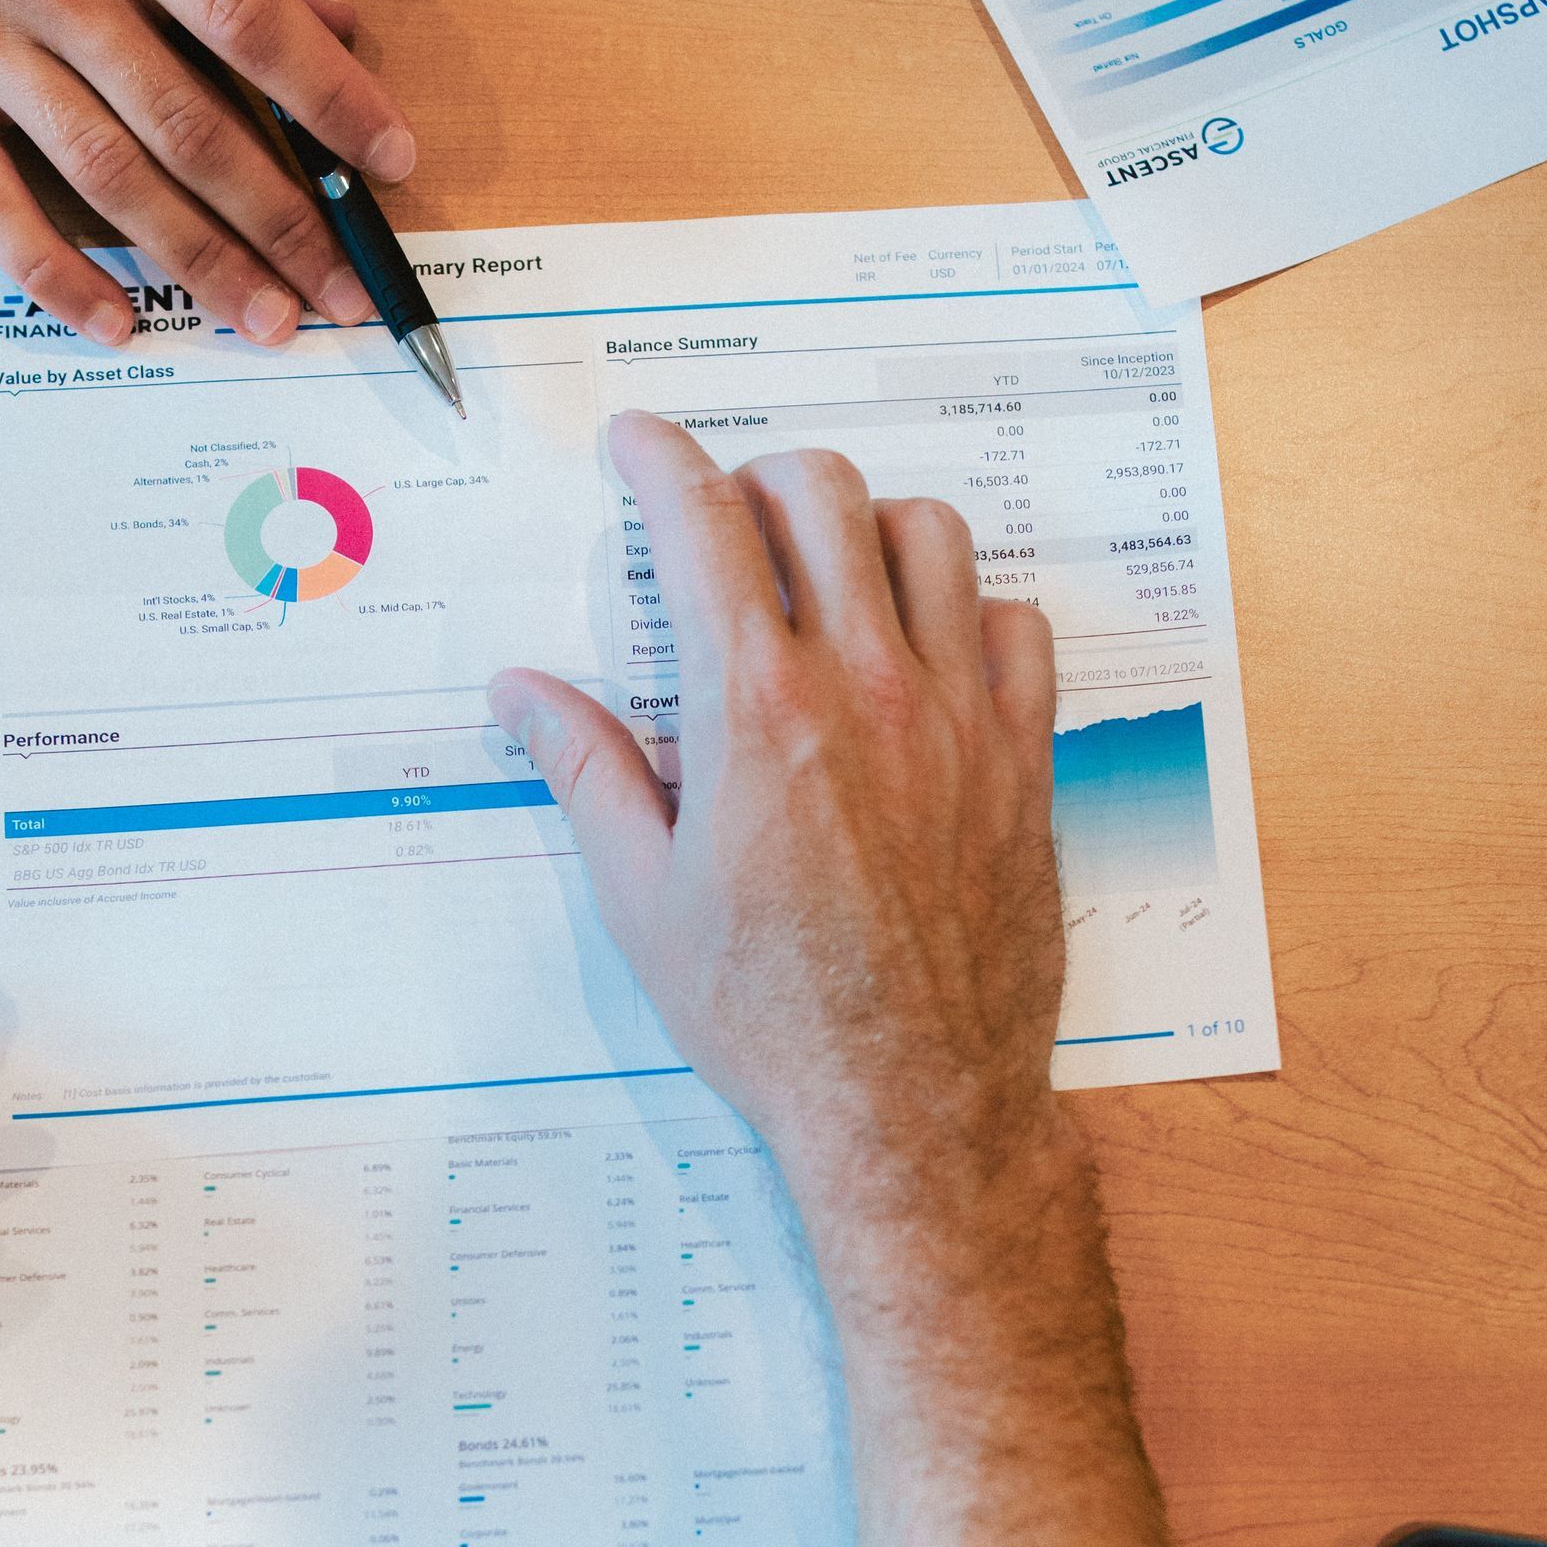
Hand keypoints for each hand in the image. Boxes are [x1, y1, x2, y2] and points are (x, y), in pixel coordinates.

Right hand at [492, 415, 1190, 1546]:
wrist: (910, 1103)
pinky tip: (929, 651)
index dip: (660, 459)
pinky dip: (969, 610)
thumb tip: (524, 693)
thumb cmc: (770, 1018)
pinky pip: (1017, 625)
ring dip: (870, 527)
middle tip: (730, 520)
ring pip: (931, 535)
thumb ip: (587, 773)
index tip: (640, 444)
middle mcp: (865, 687)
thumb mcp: (643, 902)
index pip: (704, 523)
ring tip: (832, 572)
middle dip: (761, 479)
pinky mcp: (1023, 760)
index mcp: (755, 712)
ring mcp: (958, 716)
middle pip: (823, 493)